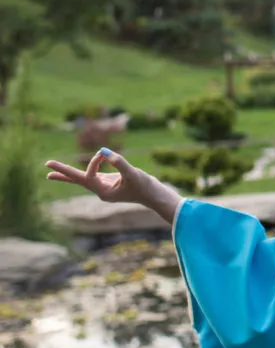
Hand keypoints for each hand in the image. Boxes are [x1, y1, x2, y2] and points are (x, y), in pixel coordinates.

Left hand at [45, 148, 182, 223]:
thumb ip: (119, 162)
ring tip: (49, 174)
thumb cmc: (145, 187)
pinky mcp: (111, 183)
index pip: (91, 173)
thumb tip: (104, 151)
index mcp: (103, 191)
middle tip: (46, 166)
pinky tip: (77, 173)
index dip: (95, 161)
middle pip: (77, 180)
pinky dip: (82, 173)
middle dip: (62, 173)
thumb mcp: (133, 174)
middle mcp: (101, 191)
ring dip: (67, 176)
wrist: (156, 196)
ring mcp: (105, 187)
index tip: (105, 153)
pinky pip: (92, 177)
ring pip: (82, 180)